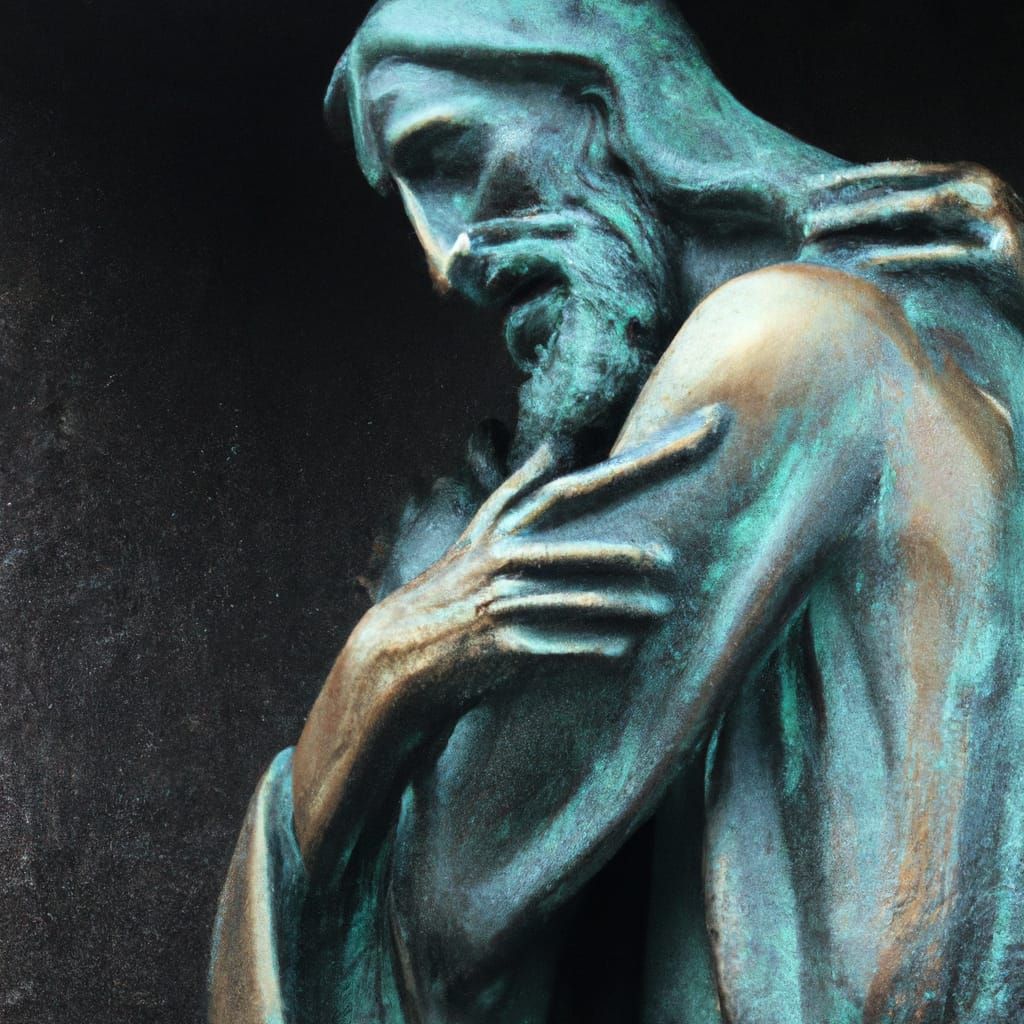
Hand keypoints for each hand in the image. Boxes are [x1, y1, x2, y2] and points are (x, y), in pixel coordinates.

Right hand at [292, 405, 727, 865]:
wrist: (398, 655)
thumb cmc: (454, 590)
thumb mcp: (482, 533)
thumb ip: (521, 489)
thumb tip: (558, 443)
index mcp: (509, 523)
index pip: (580, 481)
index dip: (643, 458)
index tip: (702, 431)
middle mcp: (504, 551)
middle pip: (575, 520)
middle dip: (630, 518)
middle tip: (678, 541)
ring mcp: (497, 596)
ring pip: (569, 591)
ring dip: (618, 601)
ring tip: (662, 608)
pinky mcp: (493, 642)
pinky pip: (551, 644)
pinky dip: (588, 648)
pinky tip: (623, 652)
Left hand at [798, 161, 1023, 308]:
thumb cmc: (991, 278)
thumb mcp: (950, 242)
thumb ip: (914, 227)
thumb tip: (855, 228)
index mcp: (966, 180)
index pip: (900, 172)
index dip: (852, 178)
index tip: (807, 189)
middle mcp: (980, 190)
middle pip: (904, 187)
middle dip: (850, 201)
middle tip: (803, 216)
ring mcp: (994, 218)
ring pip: (920, 209)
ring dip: (867, 219)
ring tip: (824, 233)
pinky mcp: (1002, 255)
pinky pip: (947, 252)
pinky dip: (907, 255)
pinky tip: (869, 263)